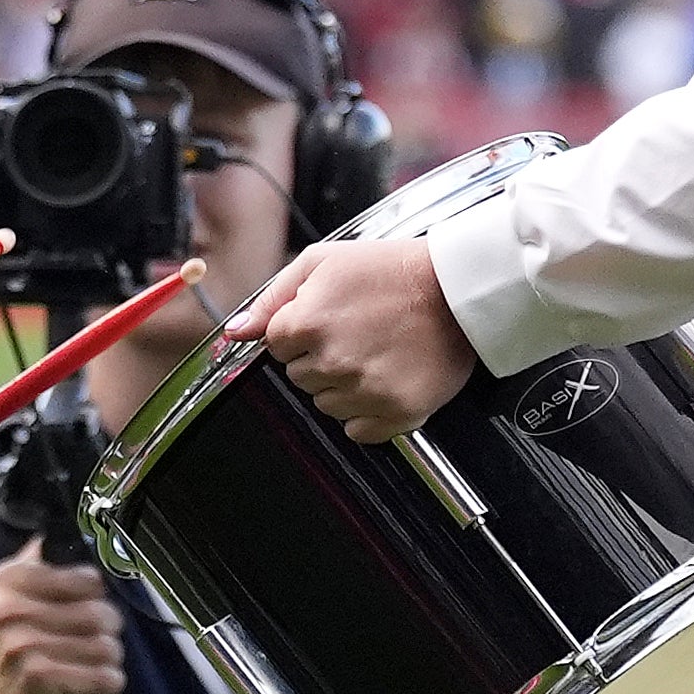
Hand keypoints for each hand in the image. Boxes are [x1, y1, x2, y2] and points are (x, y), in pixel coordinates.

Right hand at [0, 547, 125, 693]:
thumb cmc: (16, 648)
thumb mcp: (14, 597)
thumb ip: (35, 563)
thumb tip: (58, 533)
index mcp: (7, 580)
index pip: (87, 579)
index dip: (95, 594)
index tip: (87, 603)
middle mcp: (10, 608)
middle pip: (100, 613)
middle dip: (109, 630)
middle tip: (97, 638)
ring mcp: (23, 642)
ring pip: (106, 646)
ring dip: (110, 658)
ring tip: (96, 662)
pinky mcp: (39, 675)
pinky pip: (102, 675)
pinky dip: (108, 682)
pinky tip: (97, 682)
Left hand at [242, 237, 475, 440]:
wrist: (458, 289)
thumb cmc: (394, 271)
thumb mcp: (323, 262)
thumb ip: (272, 299)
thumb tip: (236, 332)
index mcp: (307, 323)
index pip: (276, 347)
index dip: (300, 330)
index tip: (330, 319)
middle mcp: (332, 362)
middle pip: (300, 378)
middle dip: (320, 358)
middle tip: (357, 332)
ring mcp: (365, 392)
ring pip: (326, 405)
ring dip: (343, 385)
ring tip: (375, 352)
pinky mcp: (396, 414)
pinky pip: (358, 430)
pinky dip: (368, 412)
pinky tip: (385, 378)